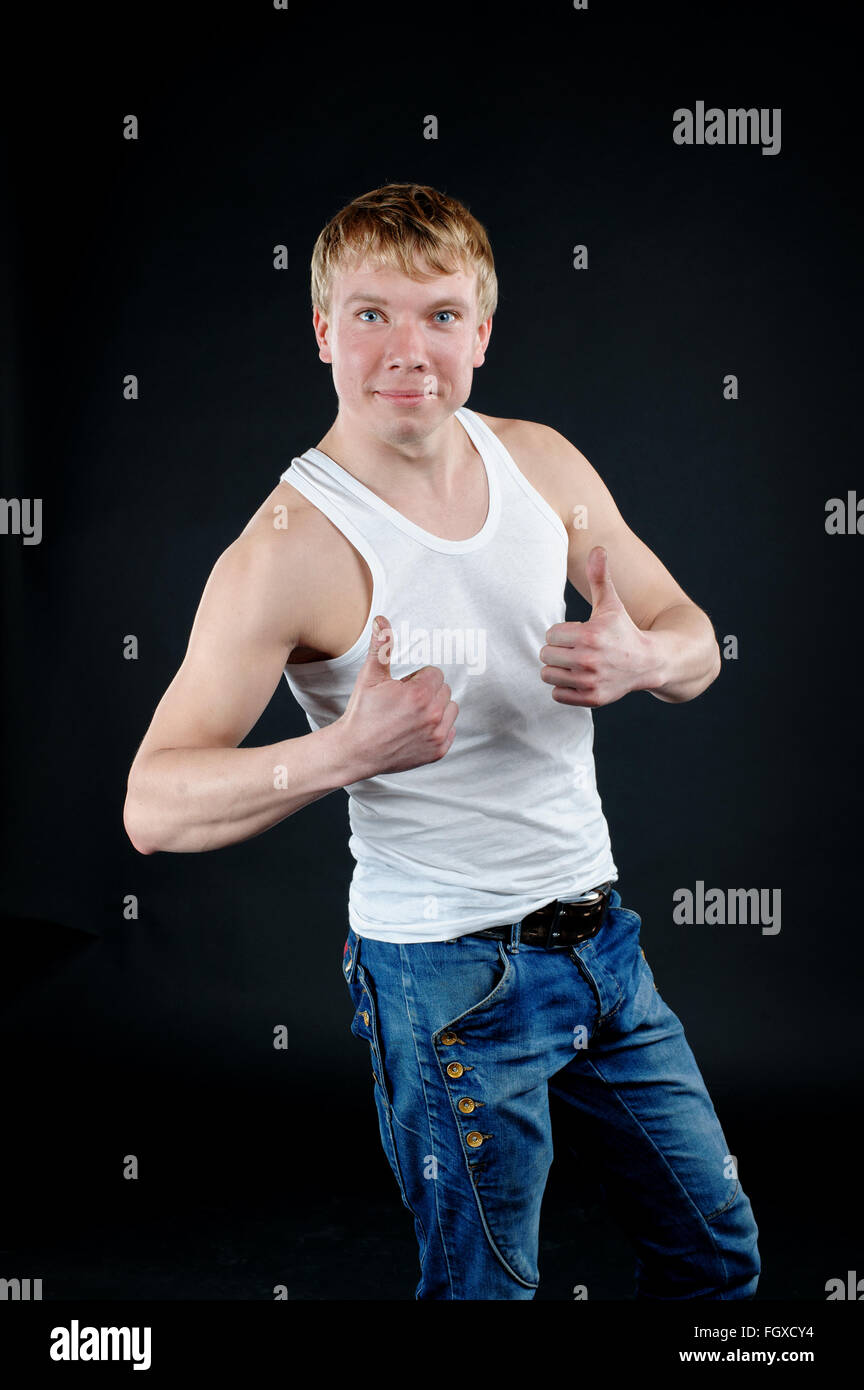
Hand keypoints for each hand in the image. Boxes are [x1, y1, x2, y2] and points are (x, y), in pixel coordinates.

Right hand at [335, 615, 458, 777]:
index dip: (416, 679)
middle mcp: (432, 715)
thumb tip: (381, 619)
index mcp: (419, 694)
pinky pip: (450, 730)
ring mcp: (436, 735)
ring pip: (450, 709)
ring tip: (411, 716)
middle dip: (426, 692)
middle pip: (443, 690)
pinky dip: (438, 728)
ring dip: (435, 709)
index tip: (401, 689)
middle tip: (403, 703)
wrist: (355, 751)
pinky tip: (416, 730)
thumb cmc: (362, 713)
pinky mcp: (437, 751)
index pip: (435, 673)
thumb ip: (381, 646)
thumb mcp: (370, 676)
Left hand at [538, 546, 654, 707]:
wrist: (648, 662)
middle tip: (576, 649)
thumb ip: (600, 577)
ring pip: (548, 675)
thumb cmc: (623, 629)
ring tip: (576, 663)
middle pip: (546, 655)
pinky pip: (557, 694)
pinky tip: (580, 678)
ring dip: (558, 670)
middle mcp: (588, 660)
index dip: (562, 633)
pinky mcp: (592, 698)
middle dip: (558, 650)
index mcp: (589, 635)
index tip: (578, 634)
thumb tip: (598, 548)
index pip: (550, 634)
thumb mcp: (611, 603)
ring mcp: (590, 681)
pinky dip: (564, 688)